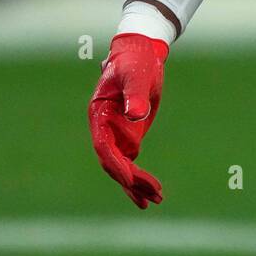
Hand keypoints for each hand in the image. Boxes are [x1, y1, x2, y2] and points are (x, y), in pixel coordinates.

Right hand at [88, 33, 167, 208]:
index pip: (104, 147)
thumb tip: (135, 115)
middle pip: (113, 162)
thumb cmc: (135, 61)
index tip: (131, 180)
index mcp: (99, 114)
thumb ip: (134, 94)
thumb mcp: (136, 75)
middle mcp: (104, 129)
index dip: (117, 165)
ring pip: (123, 167)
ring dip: (136, 185)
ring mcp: (117, 134)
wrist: (141, 54)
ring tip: (156, 201)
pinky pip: (132, 162)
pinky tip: (151, 193)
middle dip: (131, 180)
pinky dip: (139, 179)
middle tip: (154, 194)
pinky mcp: (129, 135)